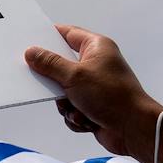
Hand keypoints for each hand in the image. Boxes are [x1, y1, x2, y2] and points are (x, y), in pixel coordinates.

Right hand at [24, 24, 162, 159]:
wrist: (132, 128)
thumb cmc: (112, 96)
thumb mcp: (74, 76)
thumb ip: (49, 64)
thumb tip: (32, 52)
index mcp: (96, 47)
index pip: (68, 34)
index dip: (49, 37)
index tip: (30, 42)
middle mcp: (96, 64)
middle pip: (61, 66)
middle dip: (55, 81)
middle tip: (49, 84)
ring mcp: (94, 85)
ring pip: (63, 91)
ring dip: (66, 105)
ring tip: (79, 109)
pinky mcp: (92, 105)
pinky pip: (70, 108)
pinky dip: (74, 116)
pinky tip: (87, 120)